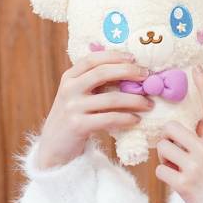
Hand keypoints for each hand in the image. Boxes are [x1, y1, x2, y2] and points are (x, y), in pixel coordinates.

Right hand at [36, 50, 152, 169]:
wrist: (54, 146)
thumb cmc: (74, 116)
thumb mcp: (78, 94)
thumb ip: (94, 81)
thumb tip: (128, 68)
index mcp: (69, 77)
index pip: (92, 59)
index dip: (114, 56)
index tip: (134, 58)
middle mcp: (69, 89)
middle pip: (102, 73)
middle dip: (128, 71)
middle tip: (147, 75)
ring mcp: (72, 107)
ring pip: (110, 98)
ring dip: (134, 100)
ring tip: (148, 104)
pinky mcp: (78, 126)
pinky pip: (108, 119)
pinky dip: (126, 118)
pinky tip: (136, 119)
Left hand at [155, 67, 202, 202]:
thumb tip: (195, 119)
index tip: (196, 68)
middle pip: (173, 128)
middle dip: (169, 138)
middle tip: (176, 150)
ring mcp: (196, 167)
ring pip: (163, 148)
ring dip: (165, 158)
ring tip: (177, 167)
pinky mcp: (184, 184)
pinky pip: (160, 170)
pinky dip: (164, 175)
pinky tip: (176, 180)